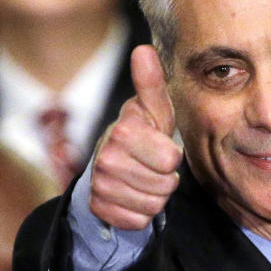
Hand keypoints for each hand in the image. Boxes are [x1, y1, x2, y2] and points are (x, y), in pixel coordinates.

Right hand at [89, 45, 182, 229]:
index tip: (159, 146)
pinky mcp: (98, 208)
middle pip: (164, 186)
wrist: (110, 165)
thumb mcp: (152, 110)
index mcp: (122, 131)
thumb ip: (151, 84)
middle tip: (152, 166)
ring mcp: (100, 185)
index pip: (170, 160)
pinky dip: (140, 213)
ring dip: (155, 196)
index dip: (171, 156)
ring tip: (143, 179)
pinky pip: (138, 221)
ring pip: (153, 206)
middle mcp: (106, 158)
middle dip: (165, 178)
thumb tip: (143, 50)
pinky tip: (132, 196)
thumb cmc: (141, 135)